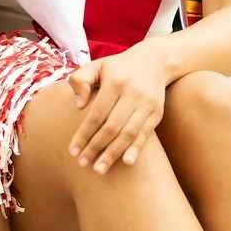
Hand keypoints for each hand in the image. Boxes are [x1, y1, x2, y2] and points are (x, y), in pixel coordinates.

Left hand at [67, 42, 169, 174]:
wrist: (154, 61)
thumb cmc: (118, 67)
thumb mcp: (96, 66)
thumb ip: (80, 80)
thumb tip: (79, 105)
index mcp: (115, 82)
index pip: (96, 114)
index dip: (84, 134)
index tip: (73, 151)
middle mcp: (132, 93)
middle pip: (112, 127)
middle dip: (96, 147)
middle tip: (83, 163)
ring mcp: (147, 103)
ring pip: (129, 133)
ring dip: (114, 153)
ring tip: (100, 169)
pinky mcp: (156, 112)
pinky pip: (145, 134)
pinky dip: (136, 149)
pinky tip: (127, 162)